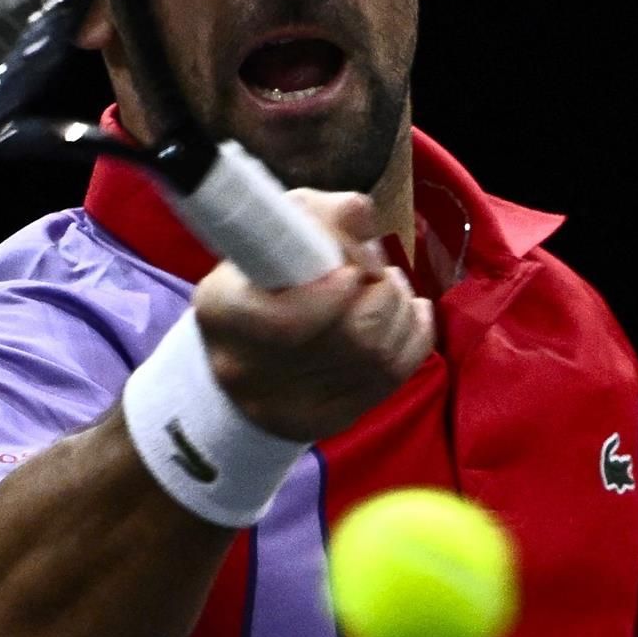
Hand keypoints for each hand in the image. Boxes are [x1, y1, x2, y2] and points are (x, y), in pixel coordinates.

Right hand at [189, 189, 434, 443]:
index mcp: (222, 312)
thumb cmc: (261, 278)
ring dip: (400, 309)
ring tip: (389, 287)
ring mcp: (288, 406)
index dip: (337, 290)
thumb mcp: (274, 231)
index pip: (289, 319)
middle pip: (353, 337)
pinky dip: (415, 334)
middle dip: (382, 293)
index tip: (352, 269)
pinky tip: (408, 312)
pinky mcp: (327, 421)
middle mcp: (248, 369)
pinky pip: (395, 376)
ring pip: (380, 356)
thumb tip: (360, 216)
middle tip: (376, 272)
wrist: (244, 354)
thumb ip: (318, 215)